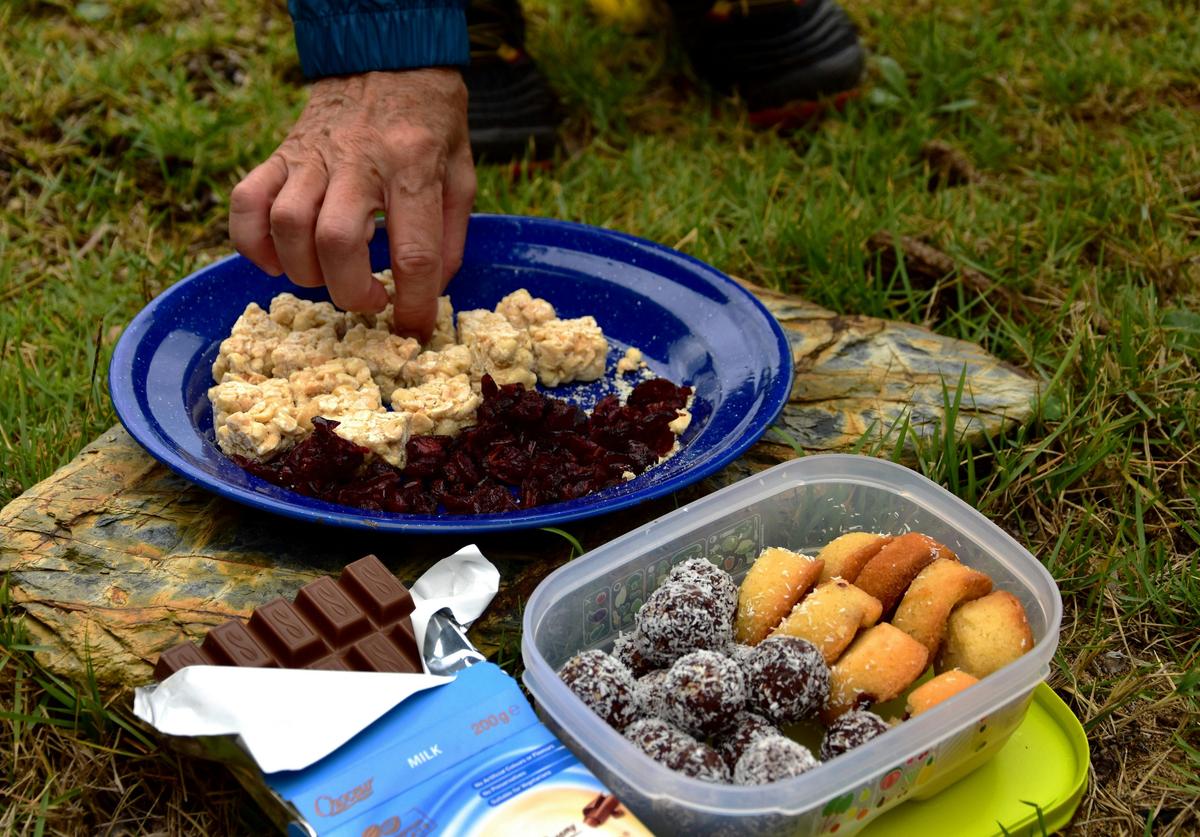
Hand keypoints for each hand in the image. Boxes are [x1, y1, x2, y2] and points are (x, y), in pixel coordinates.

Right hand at [229, 69, 474, 339]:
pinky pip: (246, 203)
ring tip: (332, 276)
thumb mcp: (461, 171)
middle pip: (337, 241)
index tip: (413, 328)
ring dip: (306, 271)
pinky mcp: (280, 153)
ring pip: (288, 226)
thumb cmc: (431, 122)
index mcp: (414, 164)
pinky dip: (253, 243)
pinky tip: (279, 260)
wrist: (388, 56)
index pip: (414, 251)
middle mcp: (359, 160)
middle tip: (368, 298)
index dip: (414, 304)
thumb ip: (450, 233)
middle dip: (350, 290)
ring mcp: (312, 155)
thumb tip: (431, 290)